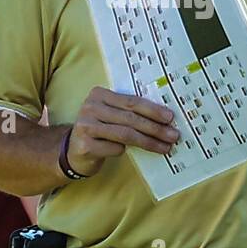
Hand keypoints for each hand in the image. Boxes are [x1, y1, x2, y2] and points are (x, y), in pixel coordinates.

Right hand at [64, 87, 178, 177]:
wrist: (73, 150)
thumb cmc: (100, 130)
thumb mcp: (111, 115)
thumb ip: (129, 112)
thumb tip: (165, 119)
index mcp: (99, 94)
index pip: (131, 101)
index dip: (153, 110)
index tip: (171, 118)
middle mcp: (90, 107)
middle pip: (130, 118)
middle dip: (155, 128)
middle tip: (173, 135)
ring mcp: (86, 126)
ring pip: (125, 134)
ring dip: (149, 142)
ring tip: (165, 147)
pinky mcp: (85, 145)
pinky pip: (115, 148)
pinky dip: (125, 151)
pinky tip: (131, 153)